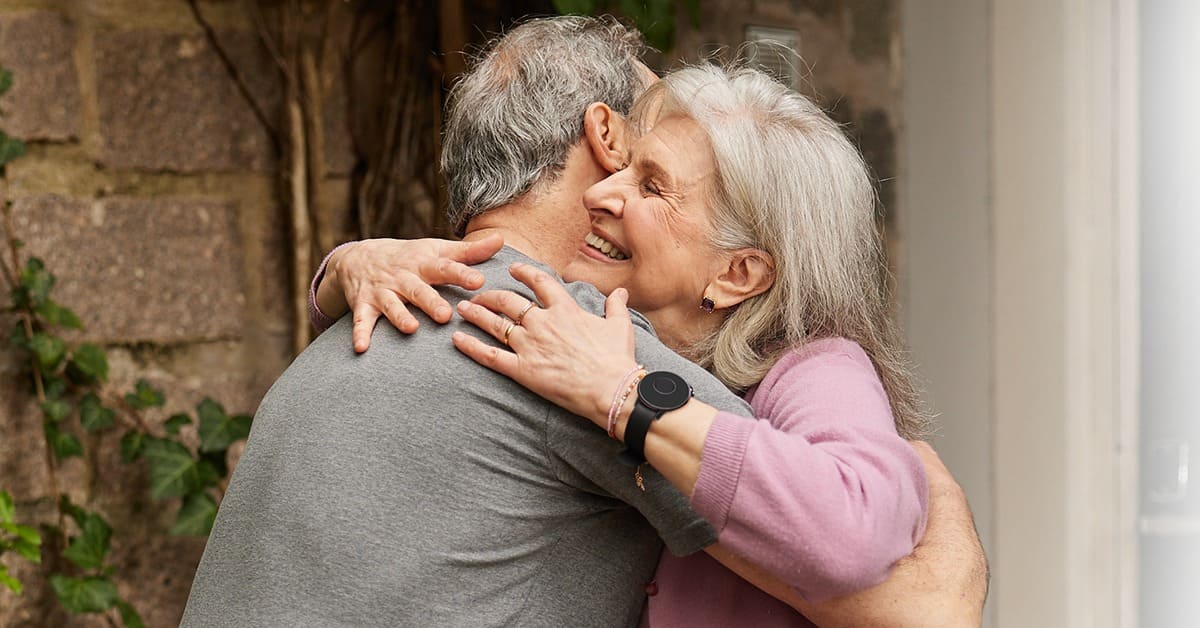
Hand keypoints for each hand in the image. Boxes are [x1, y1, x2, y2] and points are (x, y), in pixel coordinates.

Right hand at [322, 235, 502, 352]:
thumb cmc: (410, 257)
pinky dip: (360, 334)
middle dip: (431, 301)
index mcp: (424, 264)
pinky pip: (362, 320)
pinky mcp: (364, 305)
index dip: (462, 274)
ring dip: (399, 316)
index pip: (445, 268)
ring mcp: (382, 291)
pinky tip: (361, 348)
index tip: (479, 281)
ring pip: (391, 304)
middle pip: (418, 289)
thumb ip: (469, 252)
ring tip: (411, 328)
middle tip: (446, 315)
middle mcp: (403, 277)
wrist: (359, 257)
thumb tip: (502, 240)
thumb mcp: (436, 250)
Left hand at [451, 262, 638, 426]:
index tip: (513, 269)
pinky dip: (471, 346)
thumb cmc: (616, 358)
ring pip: (495, 324)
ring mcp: (530, 346)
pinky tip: (456, 339)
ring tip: (462, 309)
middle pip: (508, 301)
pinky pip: (490, 355)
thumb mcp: (620, 326)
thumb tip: (620, 292)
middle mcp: (542, 322)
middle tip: (478, 295)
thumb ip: (616, 306)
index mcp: (565, 309)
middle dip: (490, 295)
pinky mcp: (522, 370)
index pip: (539, 282)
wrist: (611, 389)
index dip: (524, 273)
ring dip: (476, 314)